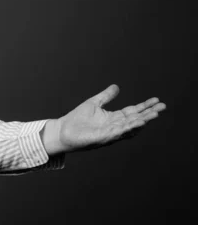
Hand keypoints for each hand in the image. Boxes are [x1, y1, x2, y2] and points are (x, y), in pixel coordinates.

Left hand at [42, 84, 165, 154]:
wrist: (62, 130)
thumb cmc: (77, 119)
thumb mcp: (93, 103)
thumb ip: (106, 96)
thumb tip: (117, 87)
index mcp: (113, 118)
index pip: (132, 111)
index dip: (144, 106)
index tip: (156, 100)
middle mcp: (115, 126)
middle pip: (136, 119)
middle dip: (149, 113)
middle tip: (163, 107)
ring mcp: (110, 133)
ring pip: (130, 127)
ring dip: (143, 121)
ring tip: (155, 114)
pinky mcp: (103, 137)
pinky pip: (119, 133)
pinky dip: (129, 128)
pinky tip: (138, 123)